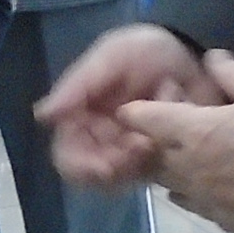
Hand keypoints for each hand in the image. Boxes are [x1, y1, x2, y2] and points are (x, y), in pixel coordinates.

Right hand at [38, 24, 219, 187]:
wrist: (191, 56)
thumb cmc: (145, 52)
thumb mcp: (112, 56)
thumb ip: (78, 85)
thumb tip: (41, 116)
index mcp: (80, 116)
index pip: (67, 153)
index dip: (79, 166)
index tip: (102, 167)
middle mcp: (99, 139)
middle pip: (93, 173)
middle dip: (114, 167)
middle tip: (139, 147)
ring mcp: (127, 152)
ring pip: (121, 180)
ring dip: (137, 165)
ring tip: (154, 139)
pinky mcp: (155, 160)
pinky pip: (147, 177)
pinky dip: (156, 163)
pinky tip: (168, 141)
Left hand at [116, 48, 233, 232]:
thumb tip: (213, 57)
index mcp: (194, 132)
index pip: (148, 120)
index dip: (139, 112)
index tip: (135, 108)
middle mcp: (192, 172)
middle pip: (157, 160)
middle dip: (157, 146)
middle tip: (171, 133)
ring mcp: (210, 203)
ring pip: (176, 190)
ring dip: (177, 175)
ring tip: (194, 162)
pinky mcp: (232, 225)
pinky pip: (205, 210)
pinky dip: (203, 197)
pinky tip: (220, 190)